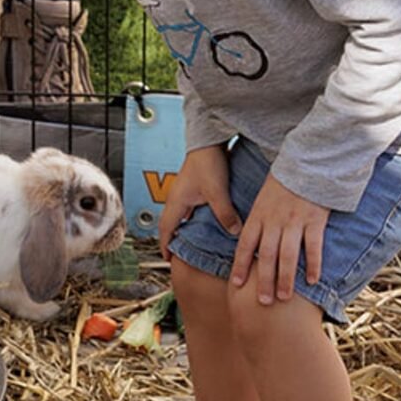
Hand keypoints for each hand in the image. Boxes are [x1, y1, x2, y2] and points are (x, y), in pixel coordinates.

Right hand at [159, 144, 241, 261]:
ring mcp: (186, 192)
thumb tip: (234, 232)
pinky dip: (195, 218)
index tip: (168, 259)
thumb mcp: (217, 192)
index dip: (165, 246)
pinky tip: (208, 221)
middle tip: (180, 253)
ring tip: (194, 241)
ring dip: (184, 229)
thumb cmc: (207, 161)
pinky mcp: (195, 186)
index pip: (165, 230)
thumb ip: (225, 213)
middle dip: (173, 240)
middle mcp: (178, 198)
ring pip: (181, 216)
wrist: (210, 140)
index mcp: (177, 202)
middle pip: (171, 224)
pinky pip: (191, 208)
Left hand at [229, 172, 330, 304]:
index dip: (241, 265)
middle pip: (266, 255)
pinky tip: (312, 280)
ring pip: (288, 254)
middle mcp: (275, 220)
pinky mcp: (315, 220)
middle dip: (263, 280)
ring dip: (285, 278)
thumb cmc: (284, 183)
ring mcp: (295, 221)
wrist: (308, 163)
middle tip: (262, 302)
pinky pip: (313, 246)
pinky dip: (313, 264)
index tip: (237, 285)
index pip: (246, 244)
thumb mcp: (263, 199)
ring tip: (283, 297)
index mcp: (259, 215)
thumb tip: (249, 245)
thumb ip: (258, 221)